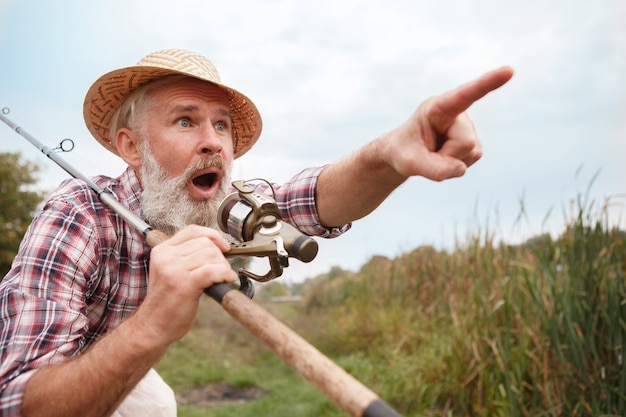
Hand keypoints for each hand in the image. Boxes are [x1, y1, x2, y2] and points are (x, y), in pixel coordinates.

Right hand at [134, 225, 237, 346]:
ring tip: (221, 278)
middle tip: (221, 271)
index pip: (193, 231)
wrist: (152, 327)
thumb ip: (185, 257)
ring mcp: (174, 269)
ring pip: (212, 255)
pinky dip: (226, 274)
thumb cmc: (166, 302)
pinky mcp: (185, 283)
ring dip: (223, 266)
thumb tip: (216, 248)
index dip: (213, 236)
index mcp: (162, 250)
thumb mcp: (170, 272)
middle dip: (220, 256)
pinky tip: (227, 280)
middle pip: (205, 243)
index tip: (223, 247)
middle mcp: (167, 257)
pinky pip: (214, 271)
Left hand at [383, 66, 513, 180]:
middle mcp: (458, 114)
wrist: (405, 154)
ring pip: (469, 154)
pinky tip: (443, 158)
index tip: (508, 71)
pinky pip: (469, 162)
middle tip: (427, 153)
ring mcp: (468, 130)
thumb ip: (432, 168)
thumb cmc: (404, 151)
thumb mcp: (409, 162)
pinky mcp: (473, 145)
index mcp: (438, 107)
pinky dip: (454, 167)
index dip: (487, 83)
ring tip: (433, 153)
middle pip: (464, 143)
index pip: (465, 95)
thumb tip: (461, 170)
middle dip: (446, 156)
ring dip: (448, 162)